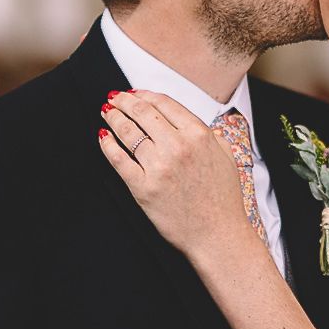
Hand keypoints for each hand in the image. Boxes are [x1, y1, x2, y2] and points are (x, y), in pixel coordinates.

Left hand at [98, 90, 250, 259]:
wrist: (218, 234)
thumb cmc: (224, 198)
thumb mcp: (225, 156)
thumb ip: (209, 133)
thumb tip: (188, 121)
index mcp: (199, 135)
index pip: (165, 103)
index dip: (145, 95)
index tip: (135, 93)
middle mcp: (178, 146)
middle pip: (143, 112)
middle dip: (124, 101)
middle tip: (114, 98)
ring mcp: (159, 167)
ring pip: (128, 132)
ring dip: (114, 118)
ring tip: (107, 112)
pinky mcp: (143, 188)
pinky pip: (118, 160)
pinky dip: (107, 145)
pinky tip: (103, 137)